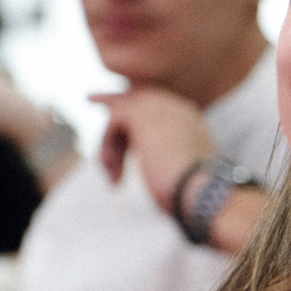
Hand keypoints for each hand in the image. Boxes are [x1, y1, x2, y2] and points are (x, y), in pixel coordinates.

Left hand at [94, 87, 216, 218]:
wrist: (201, 191)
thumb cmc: (192, 193)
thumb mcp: (181, 171)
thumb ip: (168, 158)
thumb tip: (157, 167)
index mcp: (191, 121)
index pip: (157, 106)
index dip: (135, 108)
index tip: (114, 108)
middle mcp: (178, 107)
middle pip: (137, 100)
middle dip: (113, 99)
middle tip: (89, 98)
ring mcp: (162, 106)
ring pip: (122, 113)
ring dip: (110, 145)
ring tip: (113, 177)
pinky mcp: (142, 113)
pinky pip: (114, 120)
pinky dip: (108, 146)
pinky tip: (113, 172)